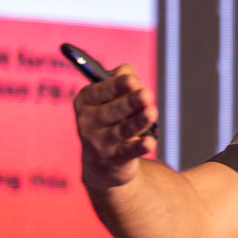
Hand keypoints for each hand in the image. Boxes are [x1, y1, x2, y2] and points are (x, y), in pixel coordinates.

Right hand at [74, 63, 157, 189]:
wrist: (102, 161)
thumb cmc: (111, 118)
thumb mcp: (110, 97)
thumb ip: (121, 79)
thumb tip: (131, 76)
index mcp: (85, 101)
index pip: (101, 91)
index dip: (117, 86)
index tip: (132, 80)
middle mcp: (88, 122)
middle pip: (112, 110)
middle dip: (129, 102)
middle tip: (146, 95)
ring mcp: (99, 142)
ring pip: (122, 130)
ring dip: (138, 121)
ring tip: (152, 112)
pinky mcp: (113, 160)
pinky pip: (128, 152)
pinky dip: (139, 147)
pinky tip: (150, 142)